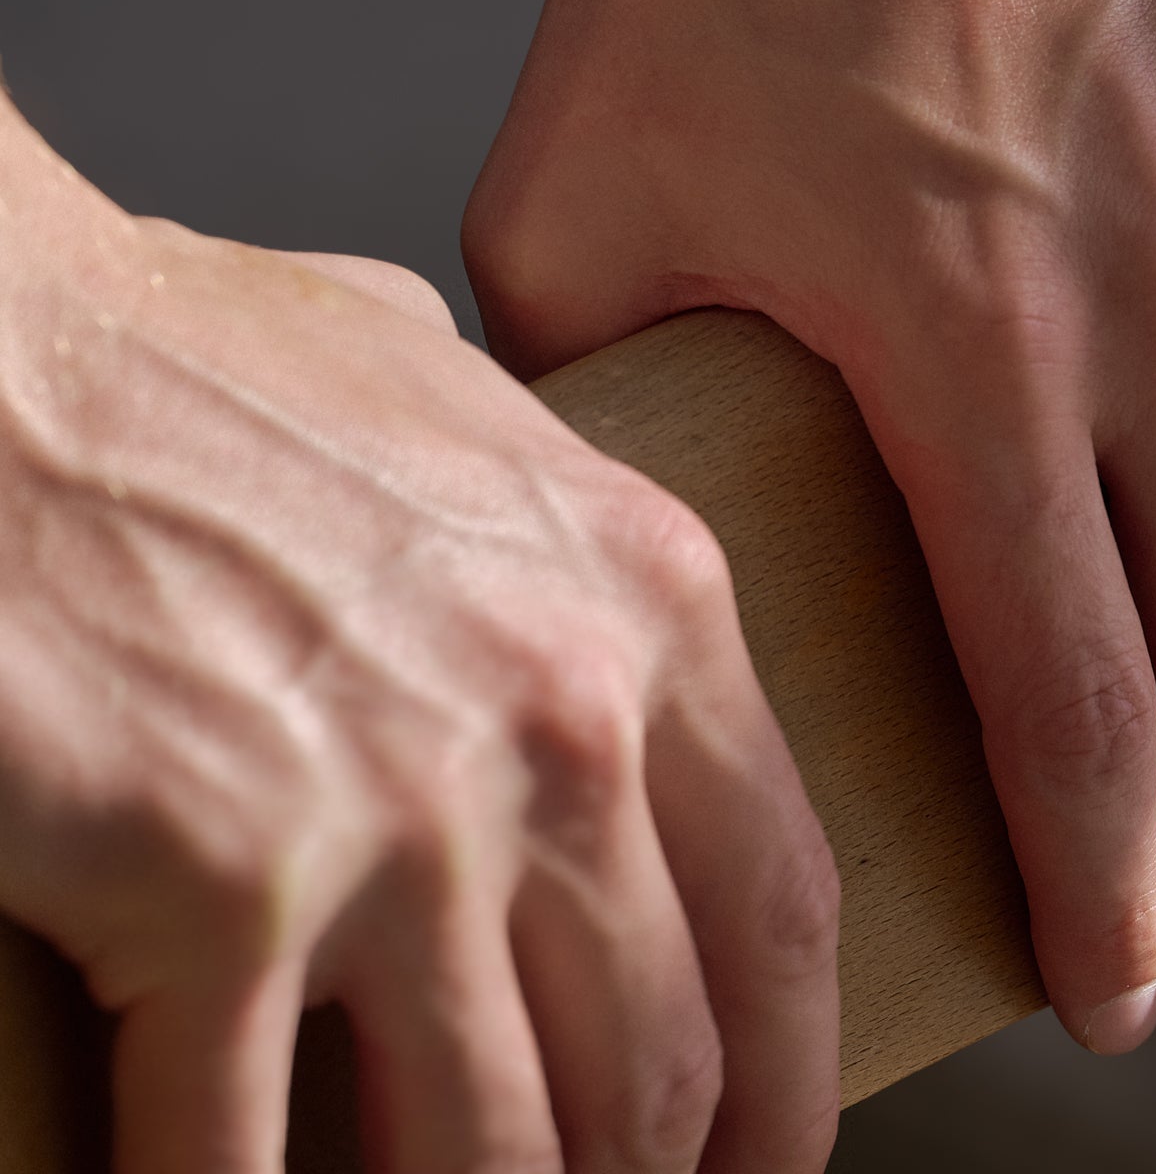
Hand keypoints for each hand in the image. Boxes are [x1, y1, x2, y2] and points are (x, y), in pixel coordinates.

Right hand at [0, 106, 837, 1172]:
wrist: (1, 348)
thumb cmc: (196, 356)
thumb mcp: (447, 397)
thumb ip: (536, 513)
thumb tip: (549, 576)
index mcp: (648, 598)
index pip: (782, 903)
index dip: (791, 1079)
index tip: (766, 1160)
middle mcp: (565, 717)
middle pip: (658, 1057)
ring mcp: (408, 811)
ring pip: (495, 1148)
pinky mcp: (229, 887)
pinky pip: (252, 1160)